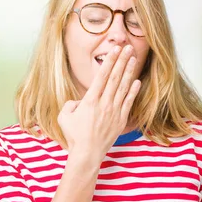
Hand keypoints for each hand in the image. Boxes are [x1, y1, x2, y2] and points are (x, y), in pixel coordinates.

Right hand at [57, 44, 140, 159]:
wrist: (87, 153)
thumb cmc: (74, 135)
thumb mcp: (64, 116)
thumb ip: (71, 103)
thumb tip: (79, 101)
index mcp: (90, 100)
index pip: (102, 76)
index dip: (110, 61)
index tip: (115, 50)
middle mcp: (104, 103)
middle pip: (115, 77)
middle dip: (122, 61)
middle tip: (128, 47)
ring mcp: (114, 111)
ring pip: (123, 87)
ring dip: (129, 72)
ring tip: (134, 59)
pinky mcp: (120, 119)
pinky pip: (128, 102)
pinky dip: (133, 91)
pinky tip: (137, 81)